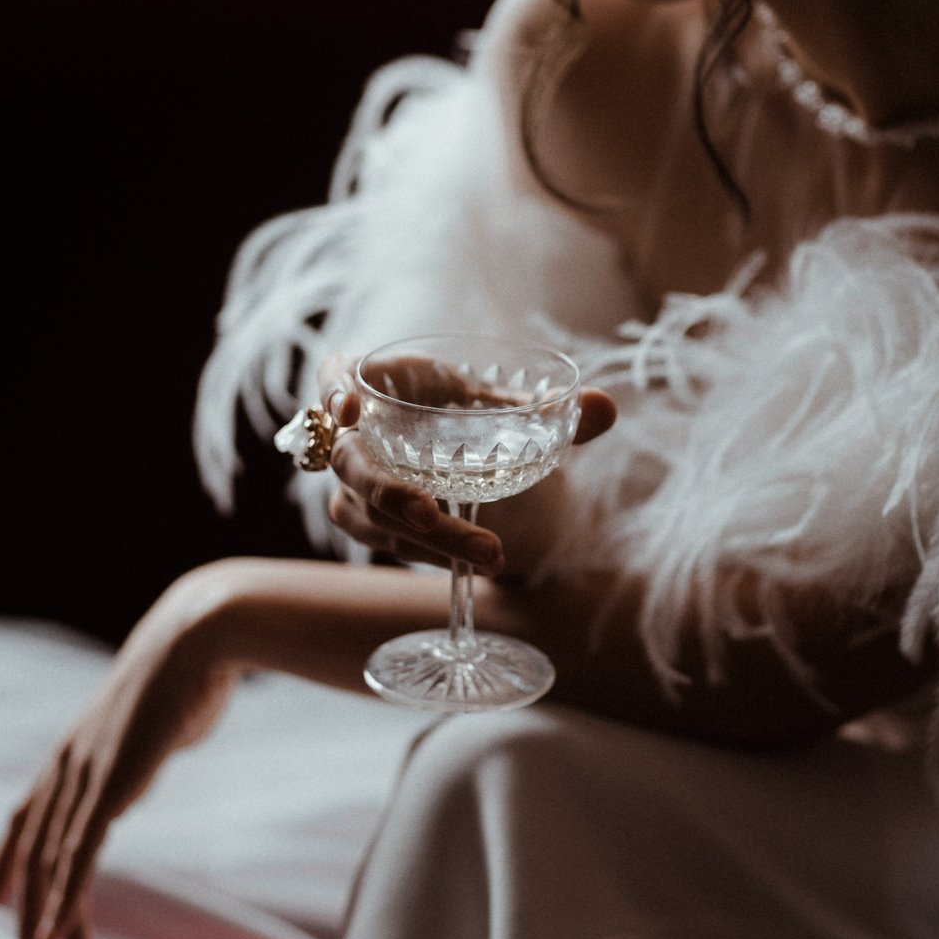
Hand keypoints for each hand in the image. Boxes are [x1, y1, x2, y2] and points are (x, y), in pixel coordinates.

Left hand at [0, 571, 237, 938]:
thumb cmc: (188, 669)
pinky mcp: (109, 786)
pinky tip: (55, 933)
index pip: (28, 813)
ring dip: (48, 919)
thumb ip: (142, 743)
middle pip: (35, 849)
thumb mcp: (155, 715)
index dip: (8, 857)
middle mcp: (68, 764)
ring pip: (54, 863)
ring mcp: (85, 774)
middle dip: (25, 906)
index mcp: (76, 748)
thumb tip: (149, 754)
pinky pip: (78, 856)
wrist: (196, 639)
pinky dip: (63, 900)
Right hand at [316, 351, 616, 575]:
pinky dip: (424, 552)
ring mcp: (350, 479)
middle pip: (355, 465)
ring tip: (486, 553)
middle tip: (432, 513)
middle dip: (390, 492)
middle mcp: (350, 432)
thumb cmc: (457, 406)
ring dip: (422, 538)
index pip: (333, 375)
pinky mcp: (361, 517)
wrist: (448, 444)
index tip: (351, 409)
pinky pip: (382, 541)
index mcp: (373, 380)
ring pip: (368, 514)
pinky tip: (467, 562)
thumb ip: (547, 410)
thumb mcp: (498, 404)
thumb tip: (607, 408)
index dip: (331, 390)